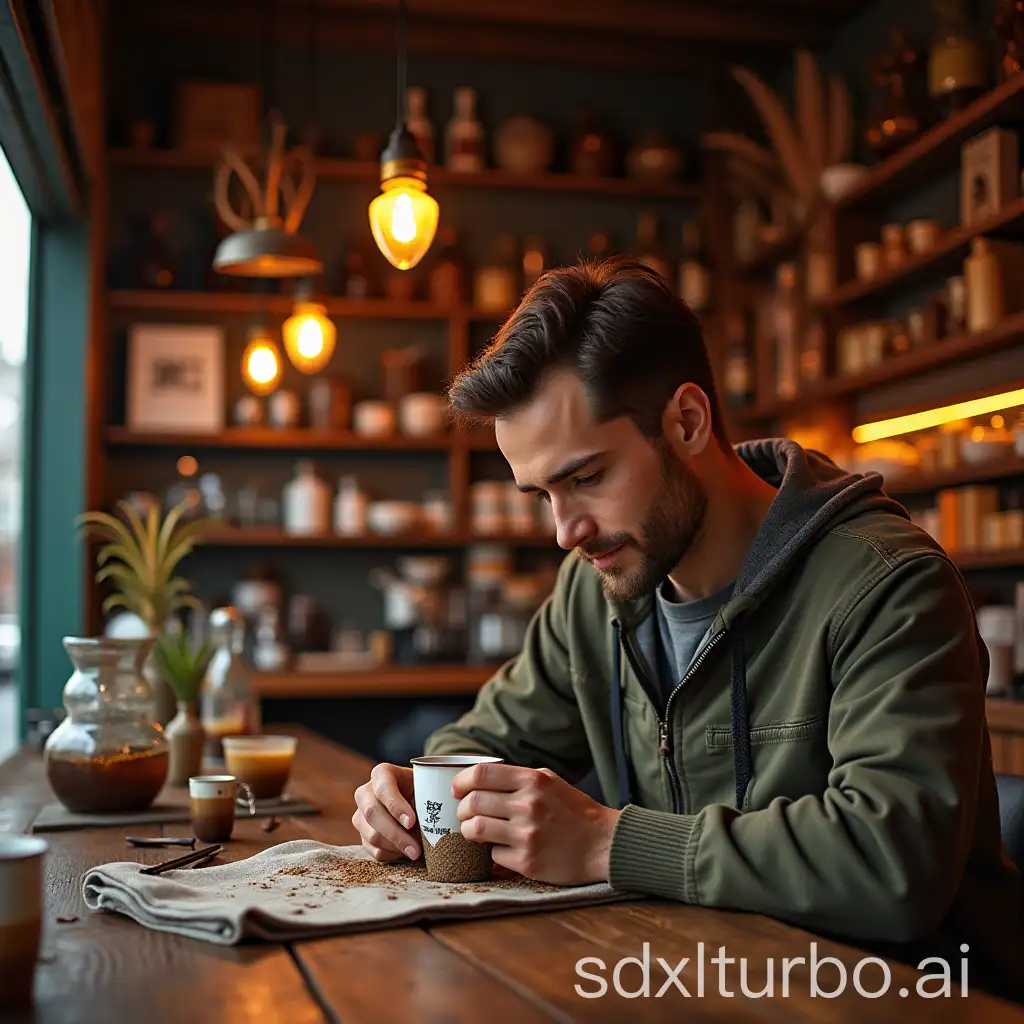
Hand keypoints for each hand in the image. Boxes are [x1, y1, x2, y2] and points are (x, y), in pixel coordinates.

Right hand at [352, 763, 420, 862]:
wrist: (416, 801)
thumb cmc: (425, 791)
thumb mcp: (428, 787)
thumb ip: (430, 798)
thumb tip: (438, 824)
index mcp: (382, 774)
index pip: (383, 788)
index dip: (395, 806)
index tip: (412, 822)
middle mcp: (365, 792)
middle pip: (373, 814)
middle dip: (396, 834)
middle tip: (417, 850)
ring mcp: (360, 815)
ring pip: (372, 836)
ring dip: (396, 847)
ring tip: (417, 851)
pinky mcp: (363, 836)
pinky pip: (374, 851)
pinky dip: (393, 855)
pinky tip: (407, 852)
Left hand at [453, 763, 619, 884]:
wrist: (603, 844)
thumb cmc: (573, 810)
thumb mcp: (550, 781)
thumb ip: (518, 777)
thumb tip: (479, 779)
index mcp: (533, 780)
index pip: (481, 774)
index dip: (460, 782)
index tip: (456, 790)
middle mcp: (529, 805)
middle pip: (473, 802)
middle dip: (462, 809)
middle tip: (467, 814)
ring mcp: (527, 835)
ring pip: (475, 829)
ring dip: (469, 831)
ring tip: (476, 832)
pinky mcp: (528, 862)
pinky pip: (493, 855)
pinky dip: (493, 852)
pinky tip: (504, 849)